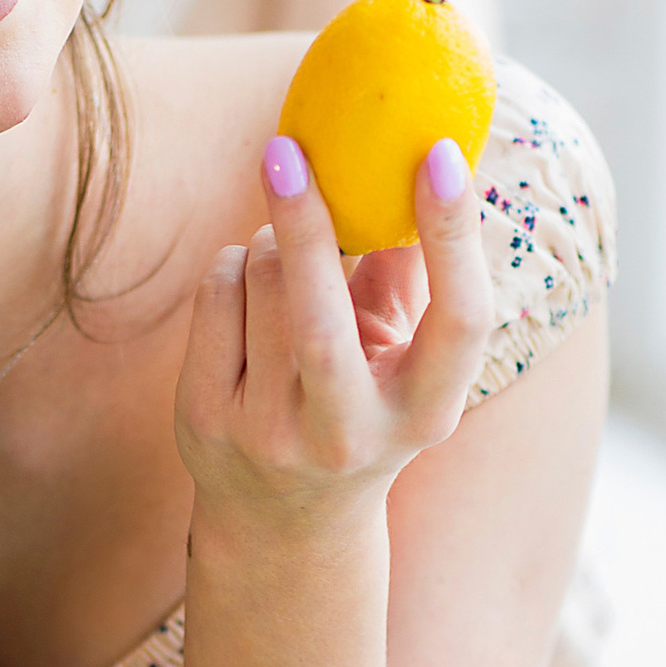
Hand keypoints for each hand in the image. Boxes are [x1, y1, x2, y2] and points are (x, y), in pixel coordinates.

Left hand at [175, 134, 489, 533]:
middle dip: (304, 220)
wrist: (282, 520)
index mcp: (424, 412)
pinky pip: (216, 294)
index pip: (460, 322)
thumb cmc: (364, 400)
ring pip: (260, 282)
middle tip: (287, 146)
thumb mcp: (404, 354)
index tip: (442, 156)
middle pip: (320, 312)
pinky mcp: (205, 421)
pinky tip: (249, 285)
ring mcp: (269, 434)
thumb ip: (412, 269)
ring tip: (287, 251)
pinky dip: (233, 264)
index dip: (455, 237)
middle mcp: (348, 433)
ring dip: (272, 238)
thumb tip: (419, 154)